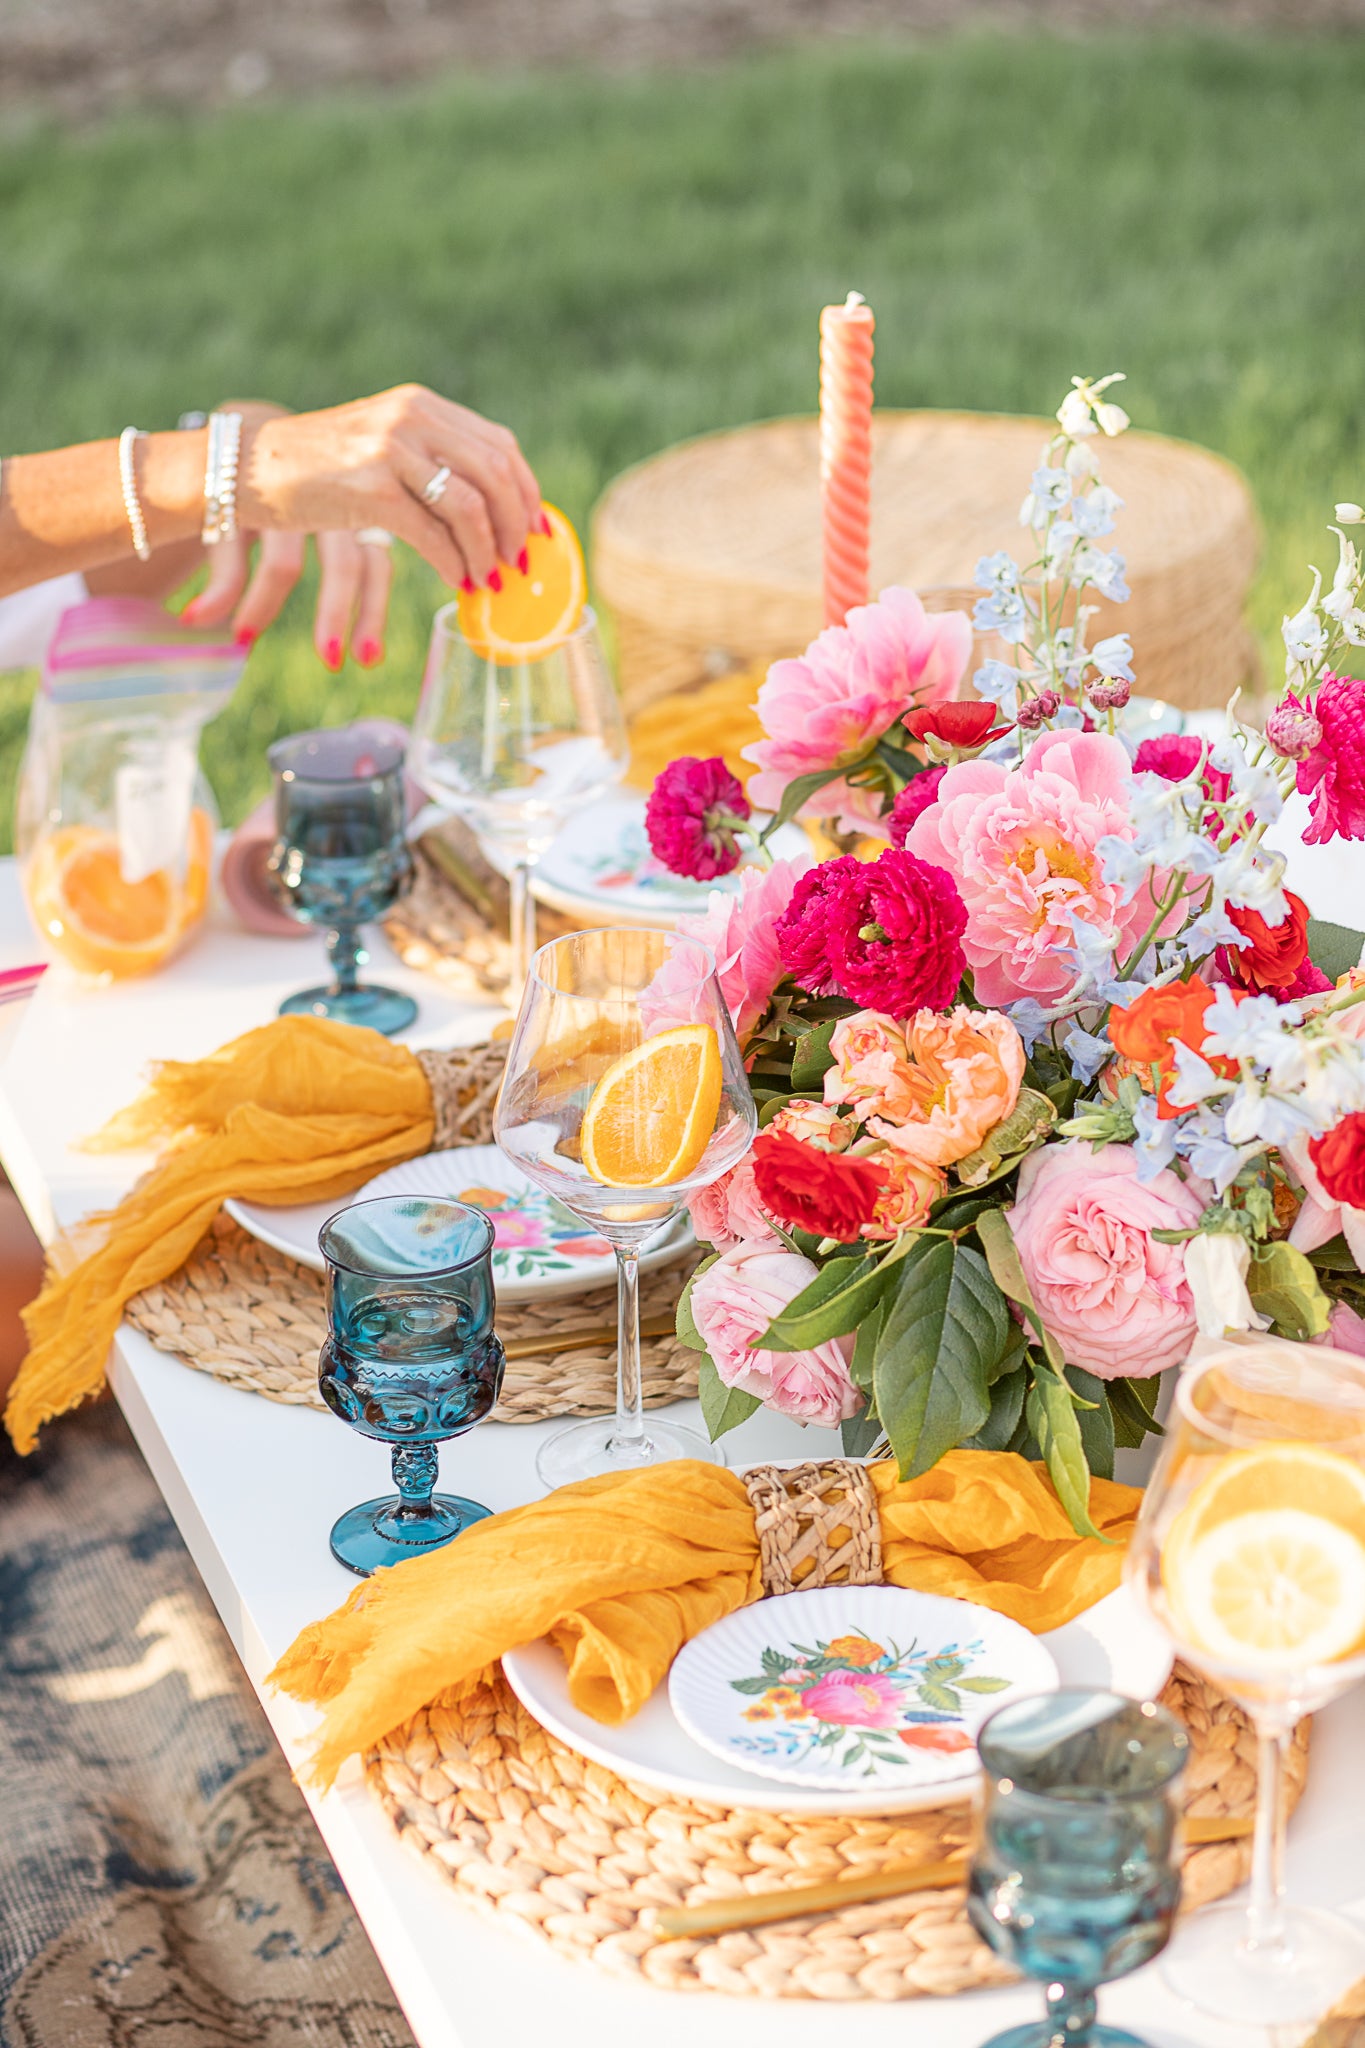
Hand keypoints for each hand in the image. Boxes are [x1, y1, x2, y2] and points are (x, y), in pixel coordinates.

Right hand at [237, 384, 542, 589]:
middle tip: (517, 565)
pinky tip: (456, 580)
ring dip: (487, 552)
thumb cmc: (323, 468)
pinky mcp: (370, 490)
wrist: (252, 466)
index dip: (526, 493)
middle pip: (494, 475)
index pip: (499, 446)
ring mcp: (390, 451)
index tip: (536, 533)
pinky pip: (432, 534)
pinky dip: (454, 564)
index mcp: (423, 406)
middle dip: (515, 527)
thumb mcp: (386, 447)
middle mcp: (412, 419)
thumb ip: (433, 460)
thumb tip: (498, 510)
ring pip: (469, 506)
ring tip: (487, 580)